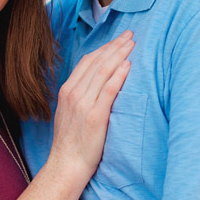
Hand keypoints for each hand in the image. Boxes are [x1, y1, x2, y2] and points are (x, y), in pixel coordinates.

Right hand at [49, 31, 134, 176]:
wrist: (66, 165)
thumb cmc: (72, 141)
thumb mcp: (70, 113)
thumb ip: (81, 95)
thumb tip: (96, 82)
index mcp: (67, 91)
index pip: (87, 61)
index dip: (104, 47)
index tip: (118, 39)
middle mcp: (74, 94)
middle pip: (97, 62)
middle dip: (115, 45)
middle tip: (130, 34)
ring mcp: (84, 104)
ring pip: (103, 71)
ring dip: (119, 54)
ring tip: (133, 44)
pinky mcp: (96, 116)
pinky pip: (109, 90)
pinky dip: (119, 75)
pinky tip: (128, 65)